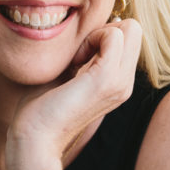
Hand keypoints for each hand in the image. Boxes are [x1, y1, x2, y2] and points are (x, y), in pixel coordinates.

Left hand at [6, 18, 142, 169]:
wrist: (35, 140)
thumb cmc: (40, 110)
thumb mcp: (65, 76)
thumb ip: (79, 56)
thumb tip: (86, 30)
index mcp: (118, 83)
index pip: (128, 37)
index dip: (102, 35)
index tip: (76, 55)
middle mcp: (125, 83)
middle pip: (134, 30)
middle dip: (104, 30)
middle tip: (78, 53)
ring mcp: (120, 83)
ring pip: (130, 29)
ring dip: (97, 35)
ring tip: (75, 59)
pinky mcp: (106, 80)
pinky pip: (114, 35)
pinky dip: (91, 38)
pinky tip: (74, 61)